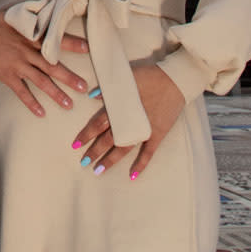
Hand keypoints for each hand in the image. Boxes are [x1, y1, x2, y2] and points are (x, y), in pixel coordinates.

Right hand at [0, 11, 89, 117]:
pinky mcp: (6, 75)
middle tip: (84, 87)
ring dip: (55, 94)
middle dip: (69, 77)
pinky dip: (31, 103)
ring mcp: (17, 64)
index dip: (71, 43)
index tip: (87, 48)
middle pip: (52, 66)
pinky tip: (41, 113)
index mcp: (29, 35)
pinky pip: (22, 92)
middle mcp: (26, 51)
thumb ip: (28, 18)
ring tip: (69, 105)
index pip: (54, 39)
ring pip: (40, 81)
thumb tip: (43, 11)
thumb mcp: (12, 16)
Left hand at [70, 64, 183, 178]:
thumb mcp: (127, 77)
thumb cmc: (149, 75)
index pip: (98, 123)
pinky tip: (132, 176)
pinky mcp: (157, 134)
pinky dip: (140, 164)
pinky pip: (148, 153)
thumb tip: (91, 95)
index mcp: (120, 106)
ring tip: (98, 170)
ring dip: (110, 160)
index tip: (76, 144)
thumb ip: (110, 88)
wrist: (175, 80)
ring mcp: (144, 129)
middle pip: (108, 139)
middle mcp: (129, 120)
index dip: (87, 134)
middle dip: (94, 151)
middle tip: (83, 162)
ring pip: (124, 148)